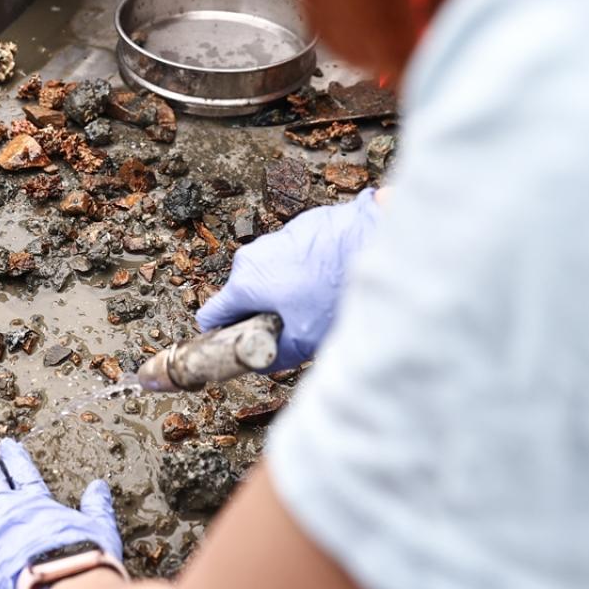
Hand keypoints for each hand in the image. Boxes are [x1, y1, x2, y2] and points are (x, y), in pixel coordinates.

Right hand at [196, 189, 381, 371]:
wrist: (377, 242)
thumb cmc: (338, 291)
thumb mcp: (304, 339)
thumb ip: (275, 355)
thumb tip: (262, 362)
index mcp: (244, 283)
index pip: (211, 316)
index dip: (222, 336)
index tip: (239, 346)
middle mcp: (253, 256)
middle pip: (244, 295)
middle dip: (263, 312)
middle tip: (295, 326)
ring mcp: (277, 237)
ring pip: (270, 274)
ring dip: (287, 290)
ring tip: (322, 301)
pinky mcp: (303, 226)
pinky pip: (294, 256)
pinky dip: (307, 270)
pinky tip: (333, 279)